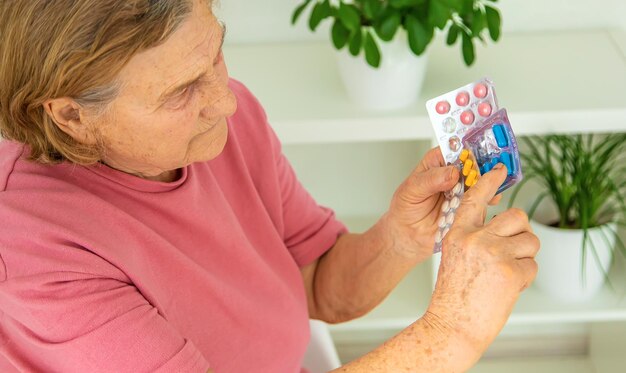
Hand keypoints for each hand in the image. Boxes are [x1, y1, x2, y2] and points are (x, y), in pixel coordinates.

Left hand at [384, 147, 500, 260]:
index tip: (475, 153)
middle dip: (483, 164)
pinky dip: (490, 198)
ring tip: (492, 183)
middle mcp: (453, 174)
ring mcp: (464, 191)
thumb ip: (430, 180)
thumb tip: (451, 173)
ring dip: (490, 181)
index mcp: (438, 163)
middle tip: (489, 169)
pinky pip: (484, 200)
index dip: (467, 148)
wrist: (408, 235)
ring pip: (482, 181)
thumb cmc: (406, 208)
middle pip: (474, 163)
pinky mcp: (470, 206)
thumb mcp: (411, 190)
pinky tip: (490, 199)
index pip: (456, 148)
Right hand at [425, 163, 539, 356]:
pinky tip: (507, 288)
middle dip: (521, 231)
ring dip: (525, 256)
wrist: (452, 326)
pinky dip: (525, 278)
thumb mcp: (454, 256)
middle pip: (516, 216)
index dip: (489, 181)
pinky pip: (533, 266)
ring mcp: (495, 254)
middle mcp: (476, 238)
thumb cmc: (453, 296)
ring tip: (507, 273)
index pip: (475, 198)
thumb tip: (504, 225)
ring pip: (530, 240)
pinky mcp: (512, 271)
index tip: (500, 170)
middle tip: (514, 246)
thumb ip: (473, 237)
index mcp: (458, 233)